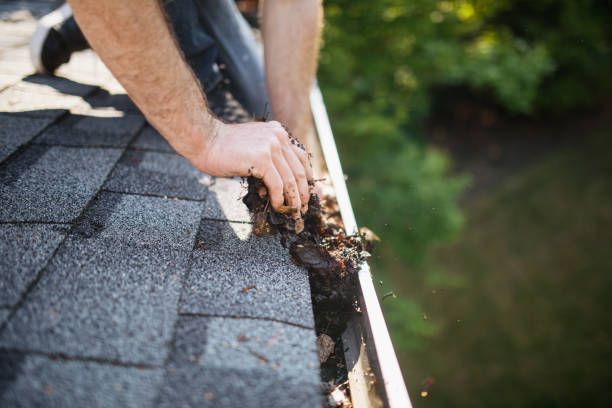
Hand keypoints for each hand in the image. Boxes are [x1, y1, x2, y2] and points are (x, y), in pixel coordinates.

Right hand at [193, 120, 313, 215]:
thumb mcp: (254, 146)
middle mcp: (278, 137)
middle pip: (300, 170)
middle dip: (303, 193)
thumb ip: (270, 156)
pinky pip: (277, 184)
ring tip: (292, 212)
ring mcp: (271, 147)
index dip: (307, 179)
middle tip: (302, 208)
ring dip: (293, 200)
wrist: (204, 140)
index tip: (306, 194)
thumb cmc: (223, 148)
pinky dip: (279, 198)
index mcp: (278, 132)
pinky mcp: (262, 159)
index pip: (301, 158)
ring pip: (291, 180)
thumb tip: (282, 183)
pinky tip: (276, 206)